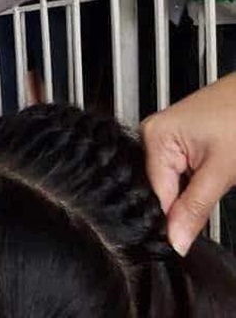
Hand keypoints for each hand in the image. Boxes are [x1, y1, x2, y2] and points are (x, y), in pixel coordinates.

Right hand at [141, 74, 235, 255]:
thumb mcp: (221, 172)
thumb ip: (195, 209)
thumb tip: (175, 239)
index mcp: (154, 136)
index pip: (156, 195)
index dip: (175, 218)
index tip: (191, 231)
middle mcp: (153, 132)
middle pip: (161, 189)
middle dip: (183, 202)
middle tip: (209, 191)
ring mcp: (165, 134)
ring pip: (171, 182)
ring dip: (190, 191)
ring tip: (213, 175)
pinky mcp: (177, 137)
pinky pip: (178, 170)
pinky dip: (194, 179)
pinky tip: (209, 171)